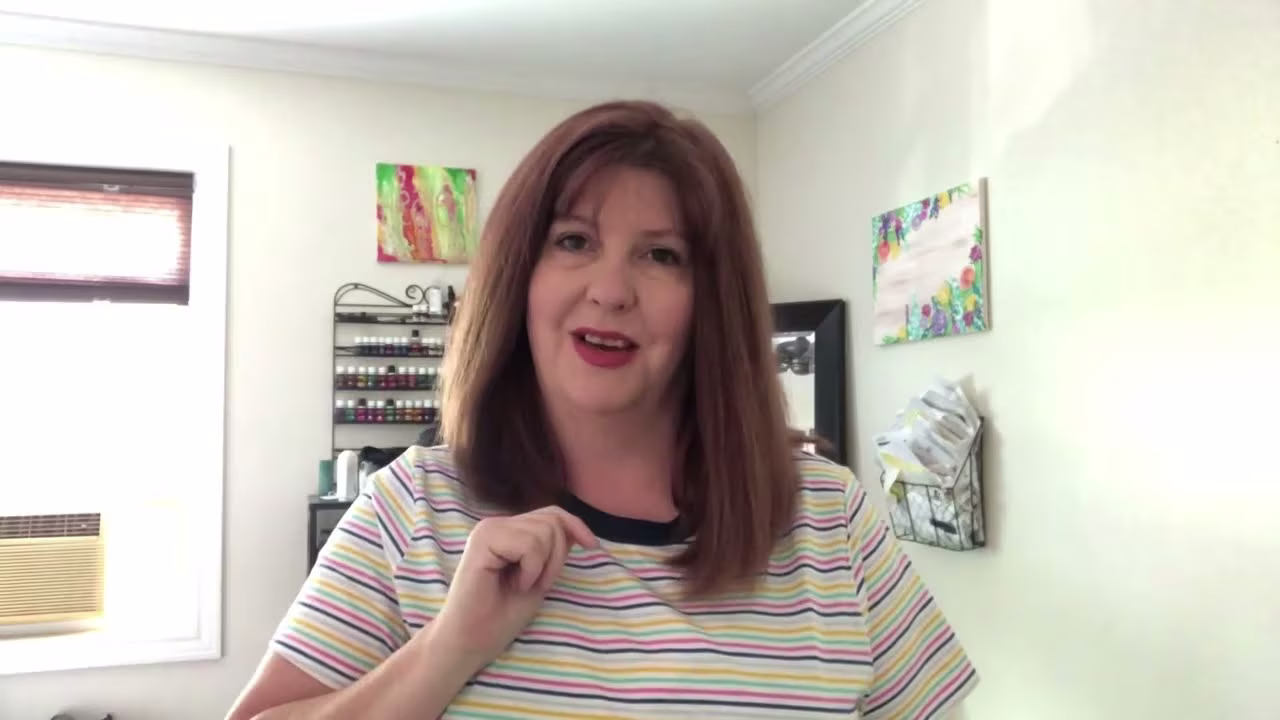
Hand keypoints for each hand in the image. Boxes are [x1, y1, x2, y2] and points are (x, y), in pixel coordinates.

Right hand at [430, 506, 597, 666]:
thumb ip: (552, 550)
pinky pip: (529, 544)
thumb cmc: (502, 615)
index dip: (575, 525)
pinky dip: (531, 568)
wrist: (471, 640)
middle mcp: (497, 524)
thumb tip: (573, 528)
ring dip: (544, 566)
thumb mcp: (539, 577)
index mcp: (509, 531)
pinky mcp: (483, 540)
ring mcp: (488, 529)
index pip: (551, 514)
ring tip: (523, 585)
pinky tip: (515, 584)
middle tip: (536, 584)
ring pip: (544, 531)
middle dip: (557, 557)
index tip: (592, 546)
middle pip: (552, 521)